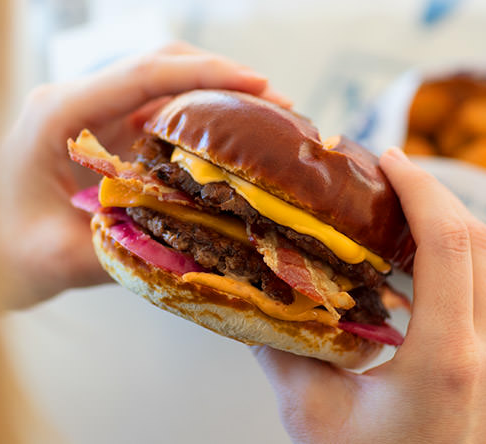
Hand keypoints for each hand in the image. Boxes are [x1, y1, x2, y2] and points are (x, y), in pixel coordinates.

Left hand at [0, 42, 290, 307]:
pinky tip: (224, 147)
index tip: (259, 83)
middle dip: (222, 79)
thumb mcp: (55, 259)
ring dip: (213, 99)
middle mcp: (77, 104)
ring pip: (162, 89)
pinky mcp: (103, 137)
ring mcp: (91, 118)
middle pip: (160, 68)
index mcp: (58, 114)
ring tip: (262, 123)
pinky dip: (195, 125)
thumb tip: (191, 244)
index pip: (143, 75)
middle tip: (276, 105)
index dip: (206, 73)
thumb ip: (120, 249)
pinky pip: (156, 118)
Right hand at [252, 147, 485, 442]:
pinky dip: (451, 262)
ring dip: (445, 227)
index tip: (388, 160)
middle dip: (435, 197)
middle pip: (480, 243)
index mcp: (446, 359)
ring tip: (396, 213)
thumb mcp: (311, 416)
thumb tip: (252, 304)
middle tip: (388, 177)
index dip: (421, 190)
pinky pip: (481, 290)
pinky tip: (410, 268)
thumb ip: (279, 353)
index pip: (450, 246)